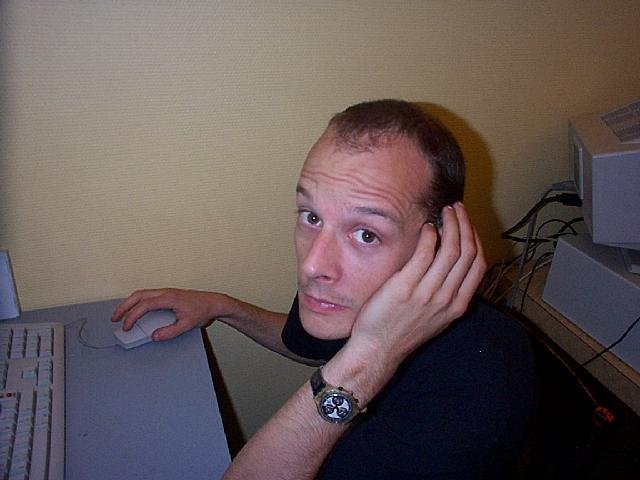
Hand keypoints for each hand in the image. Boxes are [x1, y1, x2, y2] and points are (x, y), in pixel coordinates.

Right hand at [111, 288, 231, 340]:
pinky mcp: (167, 295)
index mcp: (168, 298)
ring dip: (129, 303)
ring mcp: (165, 292)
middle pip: (138, 295)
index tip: (126, 327)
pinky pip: (148, 296)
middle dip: (124, 306)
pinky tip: (135, 311)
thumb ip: (170, 331)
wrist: (213, 303)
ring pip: (142, 294)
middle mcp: (165, 292)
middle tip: (114, 319)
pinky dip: (138, 302)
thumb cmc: (202, 311)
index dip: (132, 316)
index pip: (144, 305)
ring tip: (120, 315)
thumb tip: (154, 336)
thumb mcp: (187, 324)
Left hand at [348, 202, 485, 363]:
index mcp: (457, 305)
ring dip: (450, 224)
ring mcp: (427, 293)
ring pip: (450, 249)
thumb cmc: (402, 331)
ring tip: (444, 212)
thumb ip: (446, 293)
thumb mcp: (435, 317)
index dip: (476, 239)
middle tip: (456, 209)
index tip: (468, 224)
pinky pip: (424, 254)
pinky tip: (426, 228)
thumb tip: (449, 264)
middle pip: (467, 252)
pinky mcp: (406, 287)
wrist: (378, 350)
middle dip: (465, 224)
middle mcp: (447, 298)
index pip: (478, 264)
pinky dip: (429, 236)